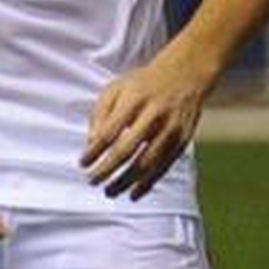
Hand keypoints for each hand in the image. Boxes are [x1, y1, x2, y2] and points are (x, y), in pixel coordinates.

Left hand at [81, 50, 216, 200]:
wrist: (186, 74)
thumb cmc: (143, 84)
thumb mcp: (116, 88)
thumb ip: (100, 113)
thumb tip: (91, 144)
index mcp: (134, 100)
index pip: (109, 132)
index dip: (94, 151)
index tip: (82, 163)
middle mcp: (154, 115)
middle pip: (126, 150)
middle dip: (107, 169)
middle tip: (92, 181)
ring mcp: (171, 129)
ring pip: (146, 163)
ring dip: (125, 182)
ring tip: (109, 192)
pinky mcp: (183, 140)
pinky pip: (163, 168)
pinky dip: (148, 184)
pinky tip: (133, 194)